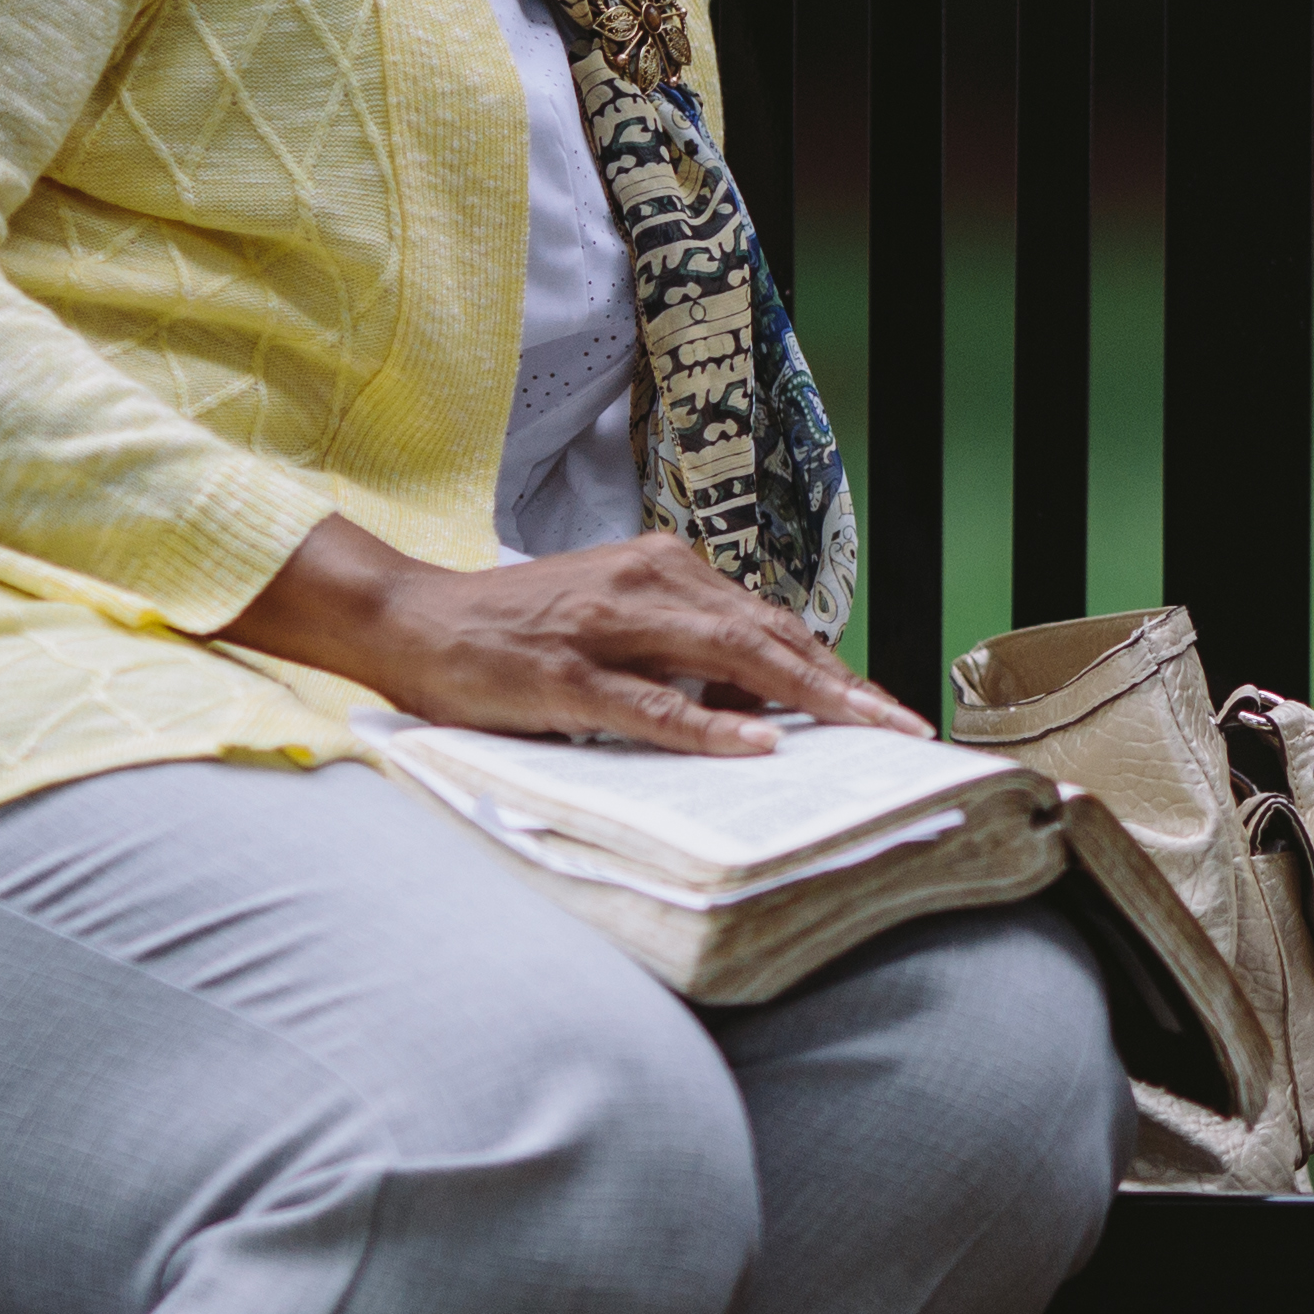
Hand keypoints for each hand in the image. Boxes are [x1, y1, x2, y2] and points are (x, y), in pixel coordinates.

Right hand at [217, 516, 927, 753]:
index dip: (835, 668)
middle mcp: (648, 586)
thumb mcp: (616, 629)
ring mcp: (606, 628)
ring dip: (806, 698)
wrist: (411, 619)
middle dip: (846, 686)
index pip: (770, 624)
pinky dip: (709, 724)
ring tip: (863, 732)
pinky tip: (757, 742)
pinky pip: (651, 703)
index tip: (888, 708)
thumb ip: (683, 657)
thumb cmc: (519, 633)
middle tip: (903, 728)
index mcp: (665, 571)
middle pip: (770, 637)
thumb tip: (761, 707)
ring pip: (729, 659)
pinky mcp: (565, 673)